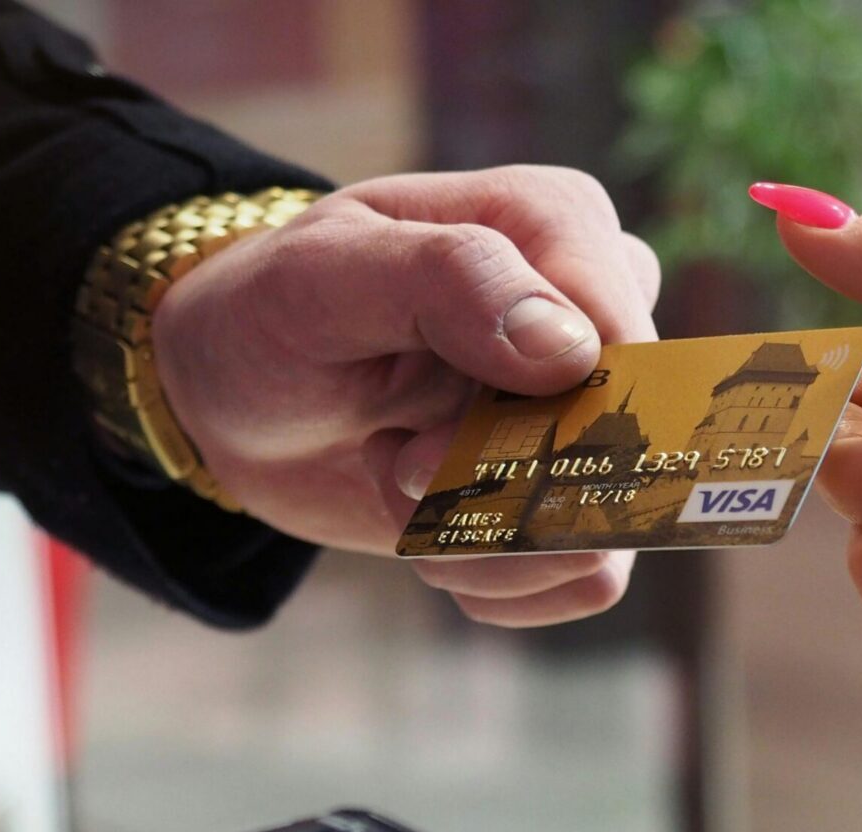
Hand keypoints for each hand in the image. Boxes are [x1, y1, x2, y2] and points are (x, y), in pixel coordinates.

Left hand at [153, 166, 659, 626]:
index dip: (534, 427)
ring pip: (607, 528)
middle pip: (620, 448)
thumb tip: (569, 349)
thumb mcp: (322, 276)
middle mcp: (599, 311)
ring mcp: (592, 406)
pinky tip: (428, 530)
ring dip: (483, 540)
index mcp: (559, 225)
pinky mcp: (572, 489)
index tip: (415, 446)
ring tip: (398, 486)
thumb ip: (448, 279)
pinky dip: (495, 577)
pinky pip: (590, 576)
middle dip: (492, 489)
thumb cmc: (274, 311)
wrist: (239, 394)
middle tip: (392, 461)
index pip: (622, 349)